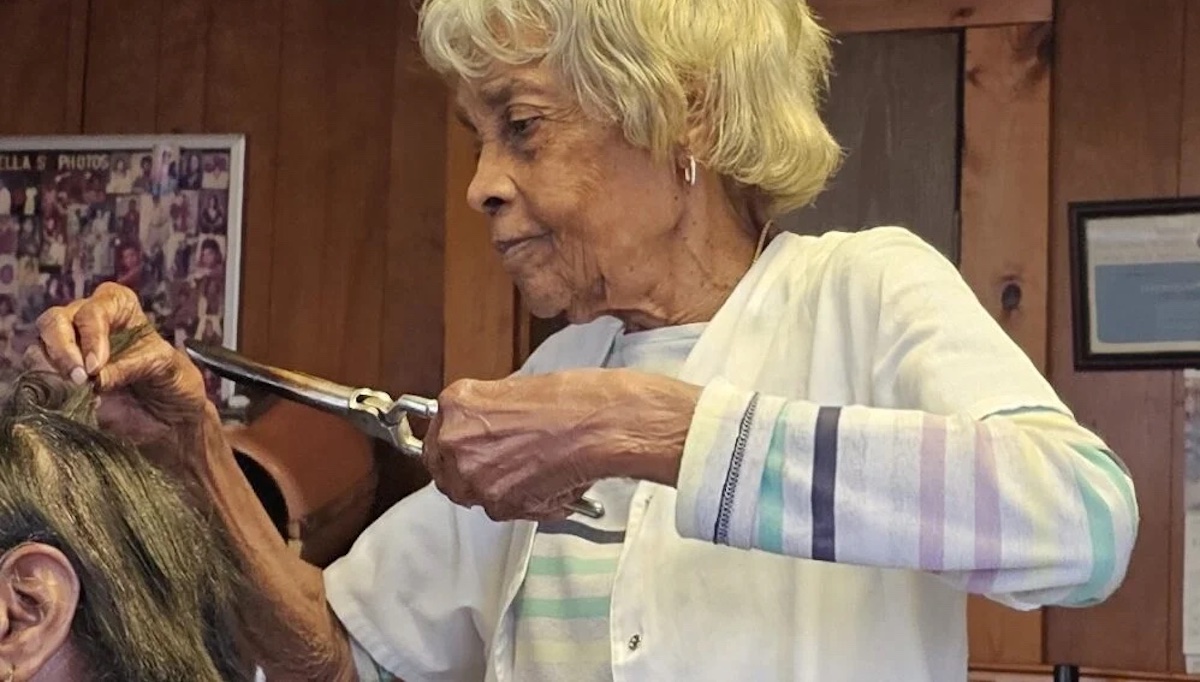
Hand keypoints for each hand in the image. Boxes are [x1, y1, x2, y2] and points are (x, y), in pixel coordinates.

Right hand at [29, 282, 207, 452]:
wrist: (170, 420)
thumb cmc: (174, 383)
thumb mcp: (167, 369)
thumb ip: (133, 366)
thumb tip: (95, 377)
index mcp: (119, 308)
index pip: (95, 308)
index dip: (91, 333)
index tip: (97, 364)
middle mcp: (88, 323)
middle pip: (55, 321)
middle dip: (62, 349)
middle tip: (80, 378)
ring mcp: (69, 352)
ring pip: (38, 348)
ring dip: (51, 371)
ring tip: (76, 393)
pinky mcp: (59, 381)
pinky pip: (37, 379)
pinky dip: (47, 390)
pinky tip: (69, 403)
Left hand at [424, 368, 699, 520]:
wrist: (604, 423)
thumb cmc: (575, 399)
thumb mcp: (517, 390)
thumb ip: (489, 415)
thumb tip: (485, 434)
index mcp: (458, 404)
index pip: (436, 439)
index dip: (454, 450)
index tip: (467, 453)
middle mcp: (456, 440)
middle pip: (445, 472)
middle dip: (470, 472)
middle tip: (501, 468)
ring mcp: (474, 474)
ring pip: (473, 495)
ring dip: (497, 490)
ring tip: (534, 472)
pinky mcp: (499, 503)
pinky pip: (502, 511)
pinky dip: (522, 504)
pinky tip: (548, 482)